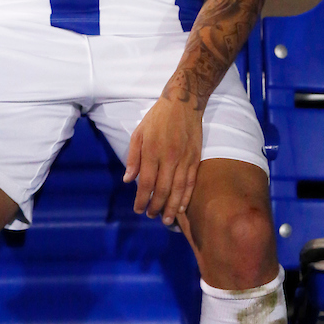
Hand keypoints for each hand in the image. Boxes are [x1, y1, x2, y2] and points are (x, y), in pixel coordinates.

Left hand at [124, 93, 202, 224]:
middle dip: (156, 206)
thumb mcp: (138, 133)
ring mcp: (184, 159)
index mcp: (152, 151)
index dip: (141, 199)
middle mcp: (169, 157)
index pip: (146, 182)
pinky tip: (181, 208)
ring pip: (178, 189)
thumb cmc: (157, 118)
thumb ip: (133, 158)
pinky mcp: (195, 158)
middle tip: (151, 215)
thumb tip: (128, 180)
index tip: (138, 209)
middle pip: (163, 189)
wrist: (183, 103)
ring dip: (171, 207)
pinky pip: (191, 182)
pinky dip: (186, 197)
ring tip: (165, 220)